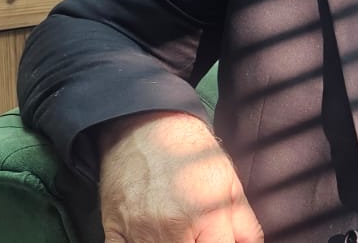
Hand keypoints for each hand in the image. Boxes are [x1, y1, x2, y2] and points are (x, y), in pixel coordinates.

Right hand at [97, 111, 263, 242]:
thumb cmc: (191, 152)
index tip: (216, 239)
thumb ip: (244, 225)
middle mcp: (170, 229)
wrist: (146, 125)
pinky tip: (150, 235)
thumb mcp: (230, 184)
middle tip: (196, 233)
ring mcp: (138, 232)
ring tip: (177, 230)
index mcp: (205, 217)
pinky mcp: (113, 230)